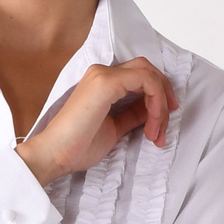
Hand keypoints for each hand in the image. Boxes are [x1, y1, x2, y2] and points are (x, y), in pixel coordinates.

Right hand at [15, 57, 178, 186]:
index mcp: (100, 82)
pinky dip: (156, 102)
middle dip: (164, 93)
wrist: (54, 154)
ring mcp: (103, 75)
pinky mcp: (106, 83)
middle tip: (169, 119)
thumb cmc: (77, 146)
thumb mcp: (114, 128)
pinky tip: (151, 124)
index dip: (157, 95)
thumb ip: (131, 115)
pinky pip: (146, 81)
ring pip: (149, 74)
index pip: (138, 76)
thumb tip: (150, 110)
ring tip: (156, 132)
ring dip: (161, 103)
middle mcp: (101, 73)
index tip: (161, 122)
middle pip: (146, 69)